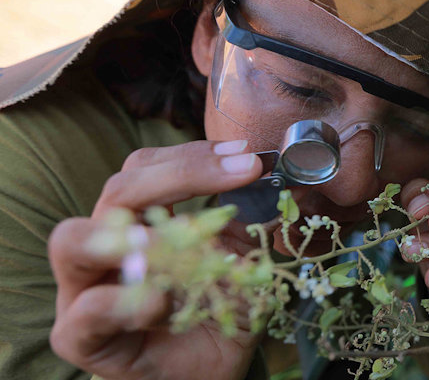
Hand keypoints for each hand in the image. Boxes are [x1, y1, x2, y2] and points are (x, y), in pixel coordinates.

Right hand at [49, 140, 263, 378]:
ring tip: (168, 239)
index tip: (246, 158)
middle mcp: (105, 247)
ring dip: (122, 233)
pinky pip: (86, 312)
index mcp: (136, 221)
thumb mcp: (241, 260)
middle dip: (177, 176)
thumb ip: (244, 224)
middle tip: (235, 174)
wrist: (212, 374)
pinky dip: (123, 302)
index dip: (193, 158)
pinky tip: (160, 301)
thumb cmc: (218, 313)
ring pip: (72, 239)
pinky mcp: (80, 337)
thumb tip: (267, 178)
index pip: (146, 169)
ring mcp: (84, 289)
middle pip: (118, 190)